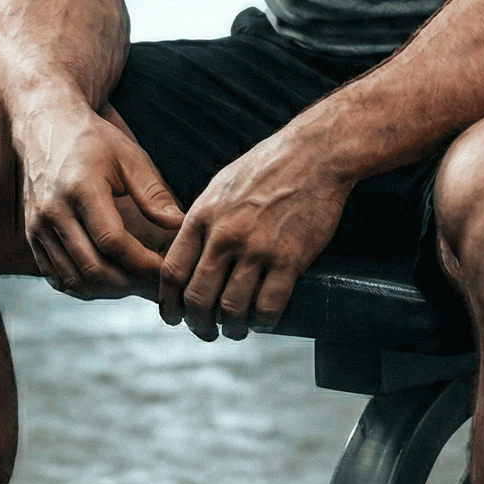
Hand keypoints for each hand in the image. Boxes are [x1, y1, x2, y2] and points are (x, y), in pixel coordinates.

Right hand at [19, 101, 183, 298]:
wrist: (47, 125)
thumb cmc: (94, 140)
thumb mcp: (129, 157)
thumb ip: (153, 194)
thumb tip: (180, 225)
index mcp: (80, 189)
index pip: (112, 242)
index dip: (142, 262)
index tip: (165, 268)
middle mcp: (53, 212)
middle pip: (92, 268)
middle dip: (128, 283)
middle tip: (154, 283)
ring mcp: (37, 227)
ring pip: (73, 279)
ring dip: (107, 290)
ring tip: (135, 283)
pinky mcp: (31, 236)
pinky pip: (56, 276)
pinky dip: (83, 285)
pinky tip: (108, 279)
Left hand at [158, 129, 350, 341]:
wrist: (315, 153)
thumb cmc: (268, 165)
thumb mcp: (222, 185)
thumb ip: (203, 218)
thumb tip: (190, 252)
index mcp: (204, 215)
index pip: (172, 271)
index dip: (168, 302)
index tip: (172, 316)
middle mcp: (226, 235)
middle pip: (198, 298)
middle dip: (197, 323)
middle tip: (204, 330)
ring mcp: (258, 248)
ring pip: (232, 309)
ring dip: (231, 328)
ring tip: (235, 330)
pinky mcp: (290, 259)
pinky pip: (269, 307)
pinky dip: (262, 323)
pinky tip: (263, 321)